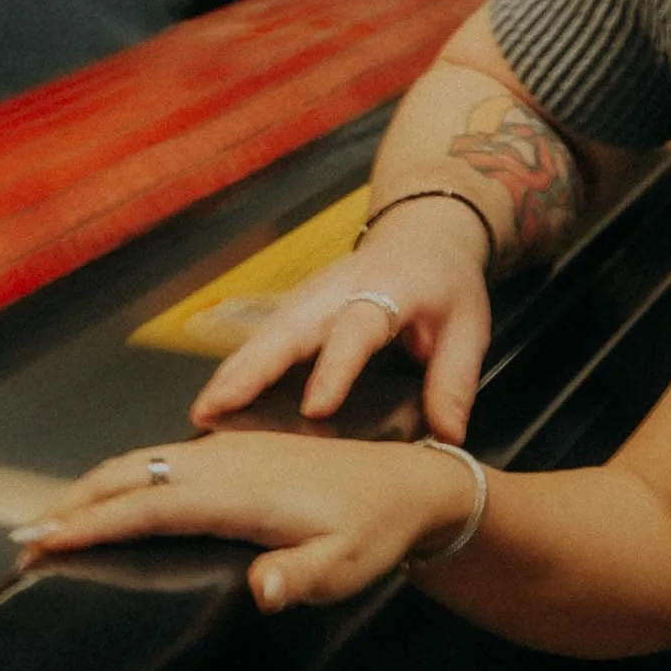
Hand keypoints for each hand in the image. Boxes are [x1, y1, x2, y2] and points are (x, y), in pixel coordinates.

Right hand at [13, 428, 473, 612]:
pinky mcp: (233, 450)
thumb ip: (299, 578)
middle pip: (128, 475)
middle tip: (22, 537)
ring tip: (47, 520)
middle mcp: (223, 461)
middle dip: (71, 503)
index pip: (147, 506)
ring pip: (140, 462)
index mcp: (239, 491)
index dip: (91, 524)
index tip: (44, 542)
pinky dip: (120, 477)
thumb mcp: (343, 566)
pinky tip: (107, 496)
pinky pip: (160, 459)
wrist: (407, 484)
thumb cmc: (372, 531)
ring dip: (90, 488)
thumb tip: (263, 591)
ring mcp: (226, 450)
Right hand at [191, 210, 494, 440]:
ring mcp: (310, 296)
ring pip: (264, 333)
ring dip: (231, 371)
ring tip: (203, 413)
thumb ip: (454, 381)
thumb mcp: (468, 327)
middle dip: (251, 369)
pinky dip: (236, 368)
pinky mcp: (296, 308)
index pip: (356, 329)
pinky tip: (214, 401)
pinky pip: (261, 338)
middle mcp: (339, 290)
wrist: (423, 234)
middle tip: (217, 409)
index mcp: (387, 290)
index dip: (335, 368)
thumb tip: (447, 436)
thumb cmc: (445, 284)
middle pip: (289, 327)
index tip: (315, 408)